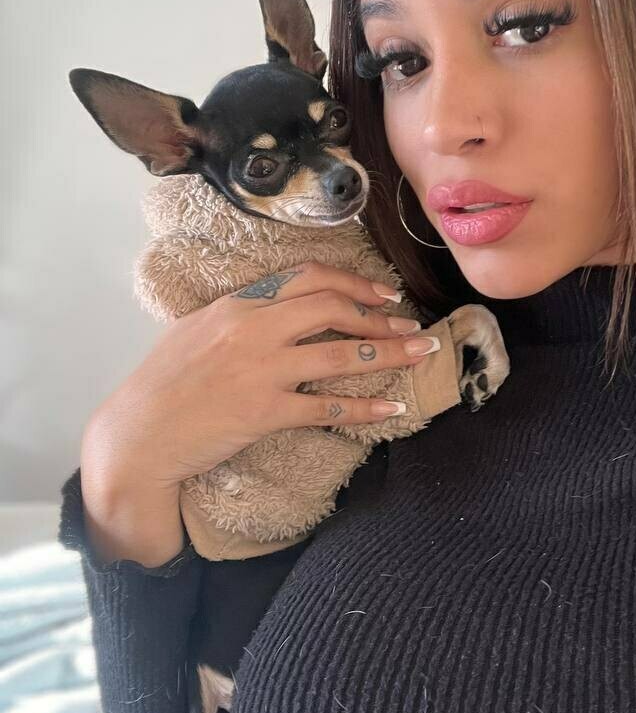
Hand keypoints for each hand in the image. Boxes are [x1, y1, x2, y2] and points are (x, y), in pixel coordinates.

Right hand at [82, 261, 431, 490]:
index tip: (385, 292)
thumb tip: (282, 308)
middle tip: (411, 325)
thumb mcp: (197, 331)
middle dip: (380, 314)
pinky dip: (366, 408)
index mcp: (238, 304)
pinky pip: (329, 408)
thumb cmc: (163, 385)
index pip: (308, 278)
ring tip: (420, 354)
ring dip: (390, 353)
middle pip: (332, 308)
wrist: (138, 435)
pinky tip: (393, 408)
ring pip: (341, 354)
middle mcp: (253, 329)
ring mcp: (261, 370)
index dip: (354, 282)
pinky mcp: (265, 412)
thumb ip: (241, 316)